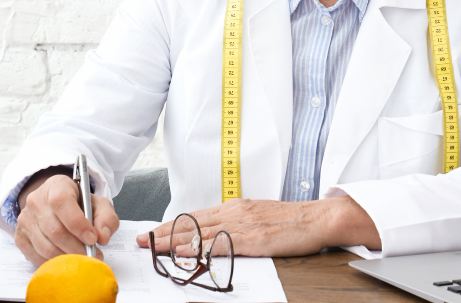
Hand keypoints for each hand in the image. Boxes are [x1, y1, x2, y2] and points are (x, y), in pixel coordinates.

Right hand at [13, 174, 119, 266]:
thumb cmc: (79, 205)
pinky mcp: (20, 237)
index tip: (92, 238)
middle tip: (91, 255)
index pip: (61, 202)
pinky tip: (66, 259)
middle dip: (76, 247)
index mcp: (57, 185)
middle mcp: (36, 200)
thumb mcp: (98, 204)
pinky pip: (36, 256)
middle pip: (54, 229)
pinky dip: (54, 262)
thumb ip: (106, 218)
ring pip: (45, 246)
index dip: (77, 223)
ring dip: (67, 257)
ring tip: (82, 259)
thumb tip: (103, 236)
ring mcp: (25, 219)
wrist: (57, 205)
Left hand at [135, 197, 340, 257]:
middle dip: (164, 233)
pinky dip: (201, 249)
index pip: (195, 216)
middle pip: (191, 223)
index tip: (153, 232)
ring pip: (200, 232)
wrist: (318, 218)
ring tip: (154, 248)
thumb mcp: (259, 216)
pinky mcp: (253, 239)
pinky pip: (221, 245)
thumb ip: (238, 223)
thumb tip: (218, 235)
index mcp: (235, 207)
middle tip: (142, 240)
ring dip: (174, 241)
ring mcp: (242, 225)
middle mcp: (234, 212)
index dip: (172, 225)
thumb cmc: (292, 221)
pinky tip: (187, 254)